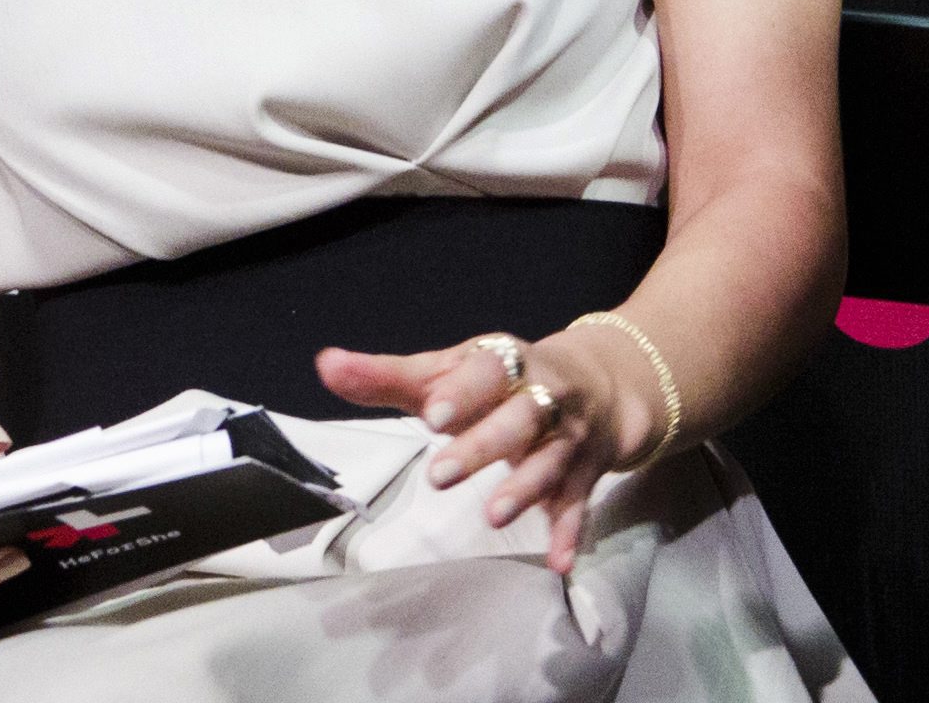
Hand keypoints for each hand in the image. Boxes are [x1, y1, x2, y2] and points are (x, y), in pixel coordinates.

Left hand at [318, 325, 654, 572]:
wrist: (603, 383)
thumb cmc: (503, 381)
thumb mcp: (452, 371)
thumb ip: (389, 376)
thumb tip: (324, 365)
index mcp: (507, 365)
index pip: (488, 371)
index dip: (464, 391)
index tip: (434, 414)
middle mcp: (544, 398)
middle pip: (520, 417)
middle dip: (483, 445)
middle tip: (440, 476)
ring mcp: (567, 439)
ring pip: (551, 462)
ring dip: (525, 488)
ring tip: (494, 518)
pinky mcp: (583, 476)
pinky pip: (578, 505)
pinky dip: (570, 533)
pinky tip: (559, 563)